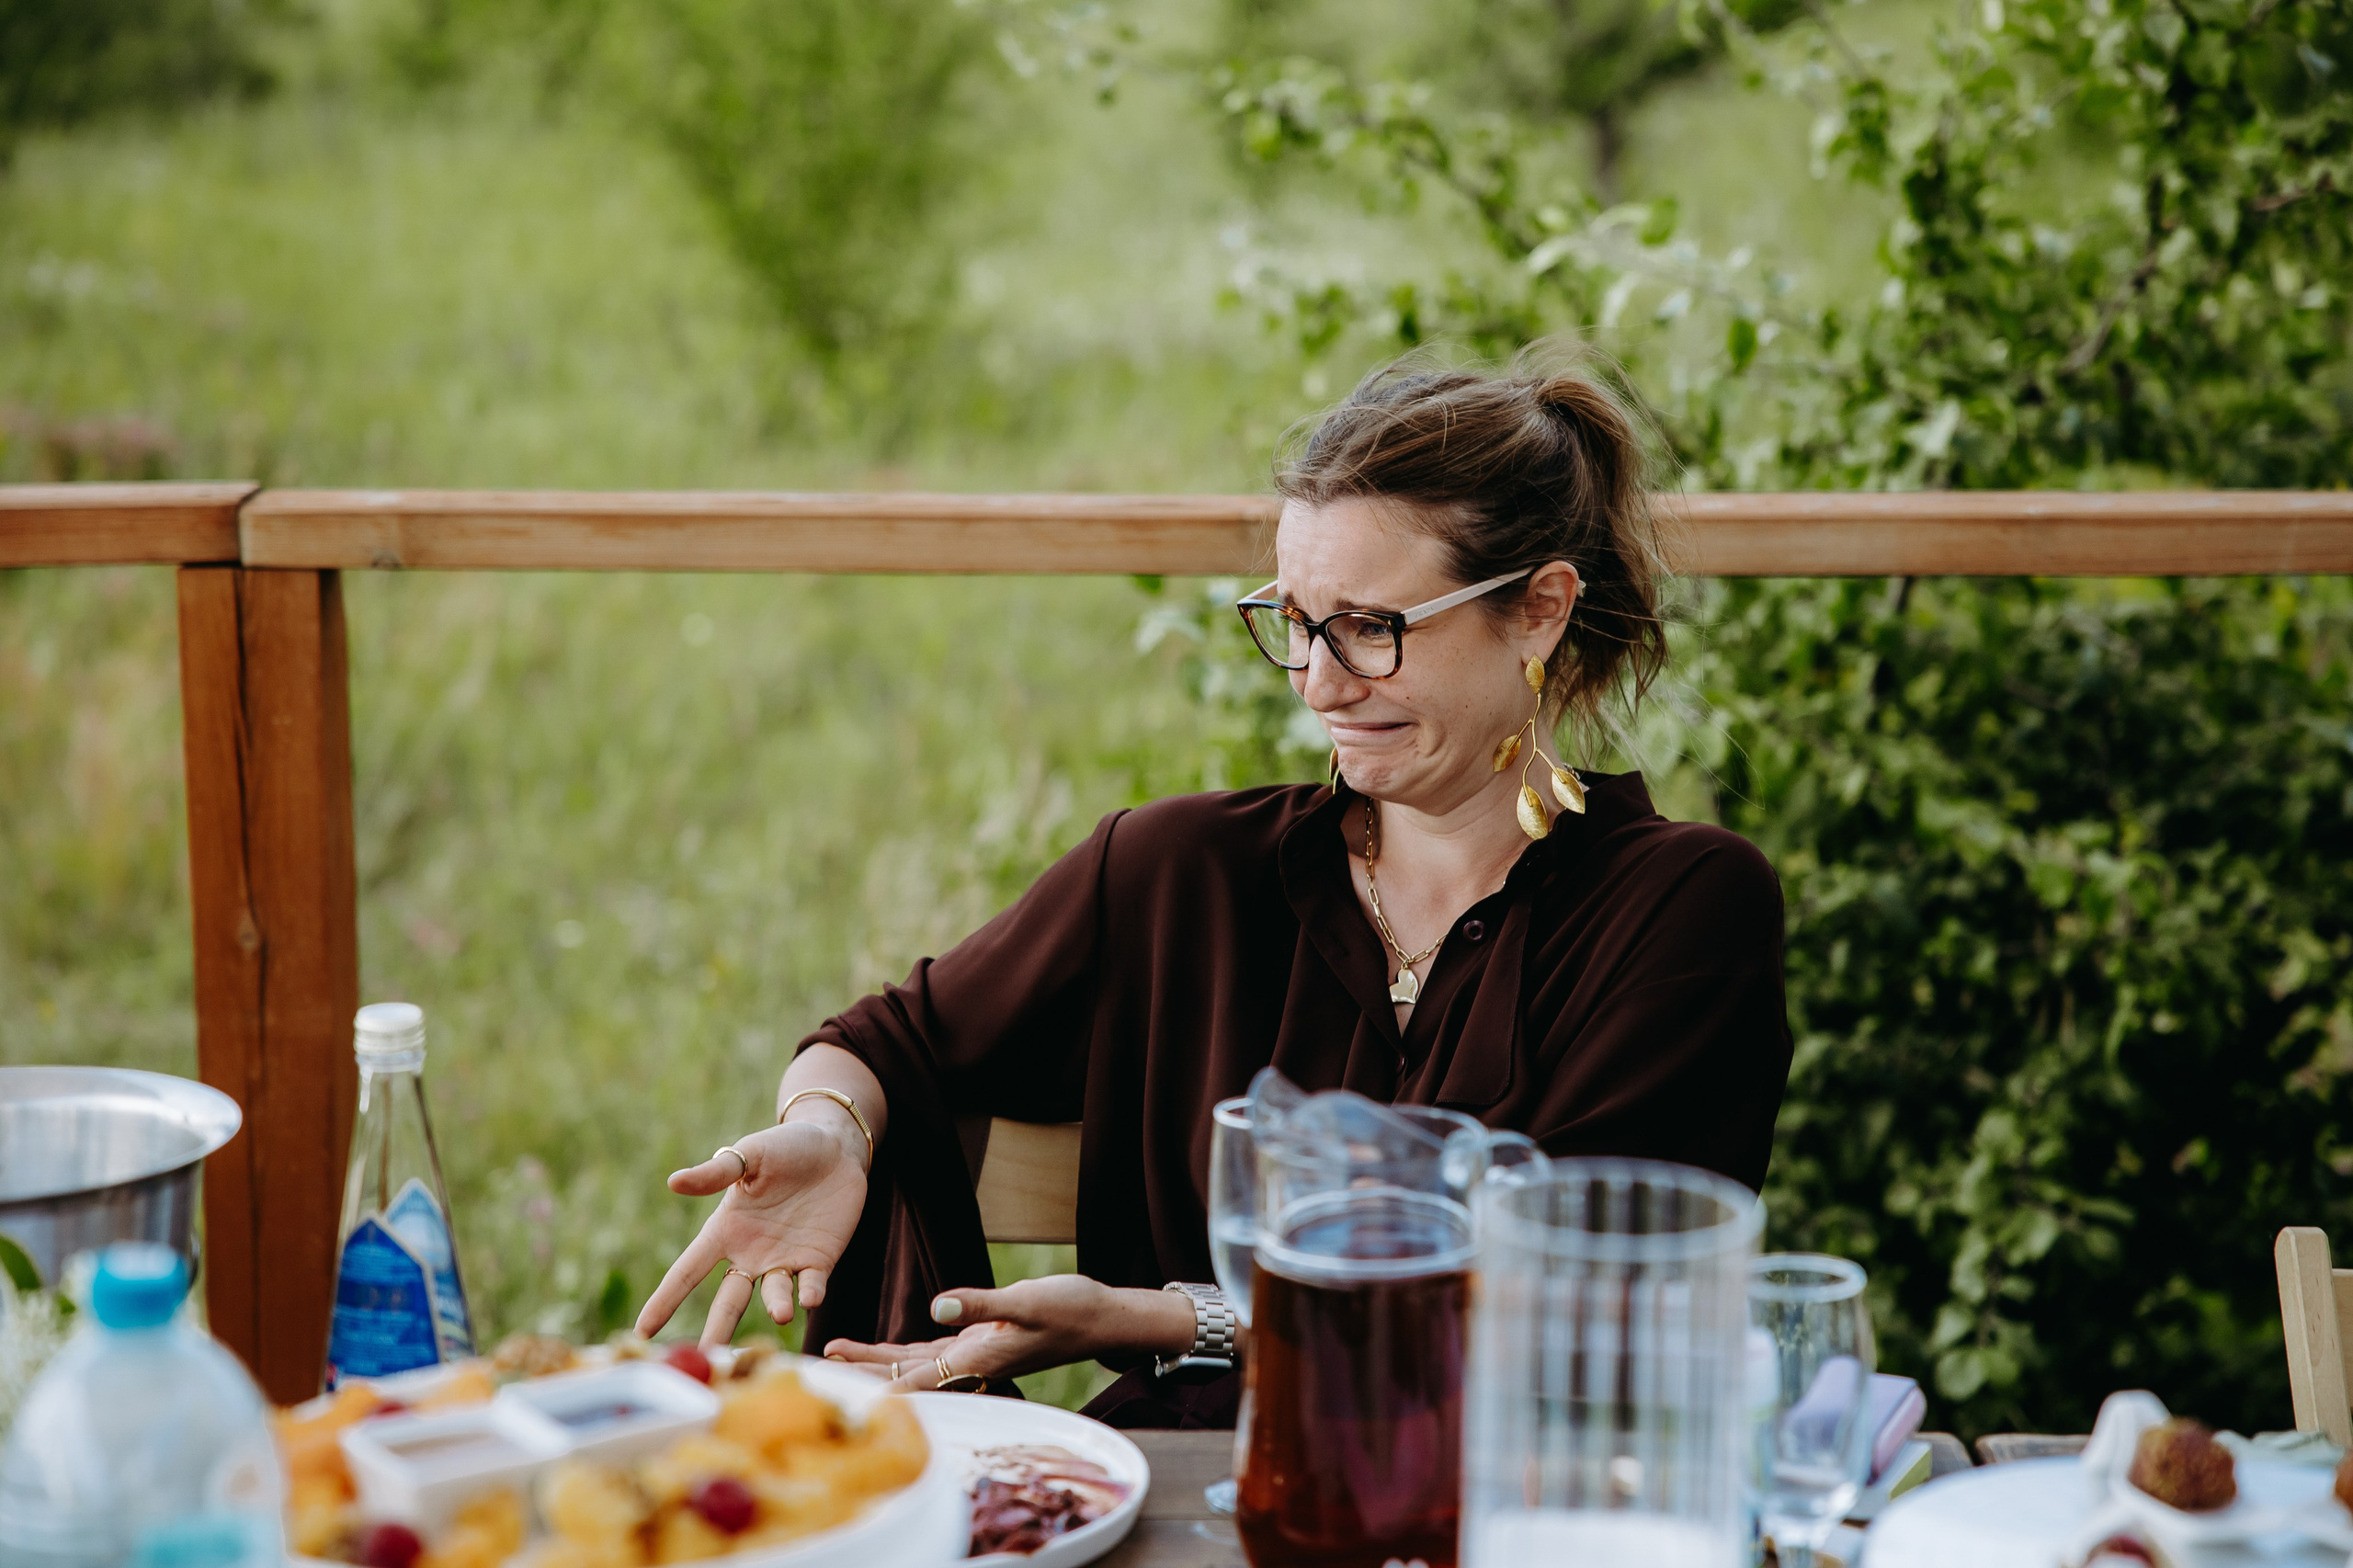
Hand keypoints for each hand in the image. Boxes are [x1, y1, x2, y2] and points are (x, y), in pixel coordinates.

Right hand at [635, 1119, 868, 1349]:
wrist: (836, 1147)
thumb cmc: (785, 1147)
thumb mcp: (749, 1156)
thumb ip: (716, 1173)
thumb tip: (673, 1182)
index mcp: (726, 1231)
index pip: (687, 1271)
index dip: (665, 1300)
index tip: (642, 1333)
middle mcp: (751, 1254)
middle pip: (728, 1301)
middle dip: (717, 1330)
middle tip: (707, 1361)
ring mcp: (785, 1260)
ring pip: (774, 1296)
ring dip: (776, 1305)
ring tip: (780, 1312)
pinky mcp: (820, 1261)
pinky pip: (812, 1285)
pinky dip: (810, 1293)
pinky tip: (810, 1297)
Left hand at [822, 1276, 1196, 1392]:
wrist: (1101, 1316)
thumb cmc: (1070, 1309)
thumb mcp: (1026, 1300)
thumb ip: (980, 1303)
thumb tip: (937, 1304)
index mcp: (978, 1358)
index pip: (919, 1380)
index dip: (881, 1390)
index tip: (844, 1399)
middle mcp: (971, 1362)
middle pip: (904, 1372)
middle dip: (863, 1370)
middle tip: (819, 1363)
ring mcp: (974, 1353)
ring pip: (913, 1361)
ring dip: (876, 1357)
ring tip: (836, 1350)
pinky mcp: (980, 1340)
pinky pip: (932, 1350)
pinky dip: (903, 1349)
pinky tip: (883, 1347)